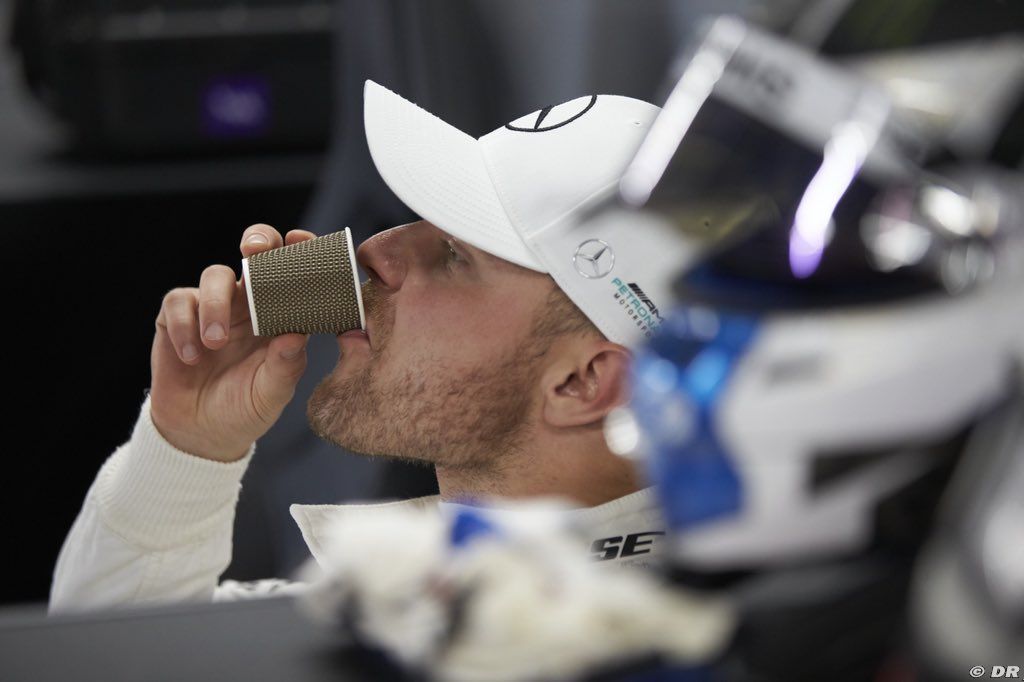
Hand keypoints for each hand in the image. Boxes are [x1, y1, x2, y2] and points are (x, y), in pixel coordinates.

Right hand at [148, 224, 315, 461]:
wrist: (202, 434)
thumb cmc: (246, 408)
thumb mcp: (272, 393)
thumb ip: (285, 365)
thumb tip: (297, 334)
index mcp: (282, 314)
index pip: (296, 272)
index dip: (301, 251)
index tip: (302, 242)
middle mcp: (251, 302)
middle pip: (255, 251)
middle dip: (258, 241)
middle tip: (254, 252)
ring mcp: (214, 306)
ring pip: (215, 274)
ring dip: (217, 303)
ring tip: (217, 342)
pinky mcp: (178, 317)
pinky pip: (179, 301)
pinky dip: (185, 325)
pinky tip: (192, 356)